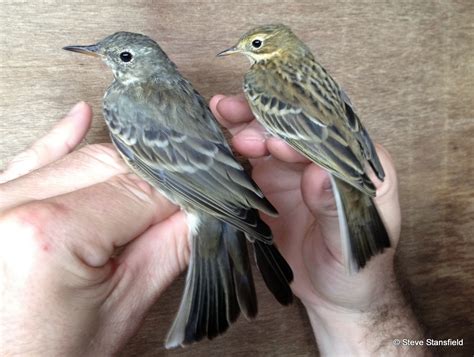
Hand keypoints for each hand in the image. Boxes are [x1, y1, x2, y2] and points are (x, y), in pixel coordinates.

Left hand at [0, 102, 188, 355]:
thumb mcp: (123, 309)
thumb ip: (169, 248)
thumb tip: (203, 212)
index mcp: (51, 233)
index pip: (141, 190)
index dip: (181, 191)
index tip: (208, 194)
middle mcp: (15, 205)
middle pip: (111, 166)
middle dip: (156, 177)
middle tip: (187, 190)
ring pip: (78, 158)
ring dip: (122, 161)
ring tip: (159, 160)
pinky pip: (28, 160)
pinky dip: (59, 140)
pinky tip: (79, 116)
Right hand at [210, 94, 424, 354]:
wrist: (331, 291)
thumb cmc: (354, 267)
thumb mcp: (348, 243)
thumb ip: (334, 209)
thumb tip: (318, 175)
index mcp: (355, 166)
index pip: (330, 137)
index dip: (302, 136)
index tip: (276, 144)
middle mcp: (323, 160)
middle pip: (294, 127)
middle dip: (265, 119)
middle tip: (238, 121)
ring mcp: (293, 169)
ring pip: (267, 136)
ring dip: (245, 122)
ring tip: (222, 111)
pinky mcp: (268, 182)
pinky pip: (248, 159)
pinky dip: (231, 145)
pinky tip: (216, 131)